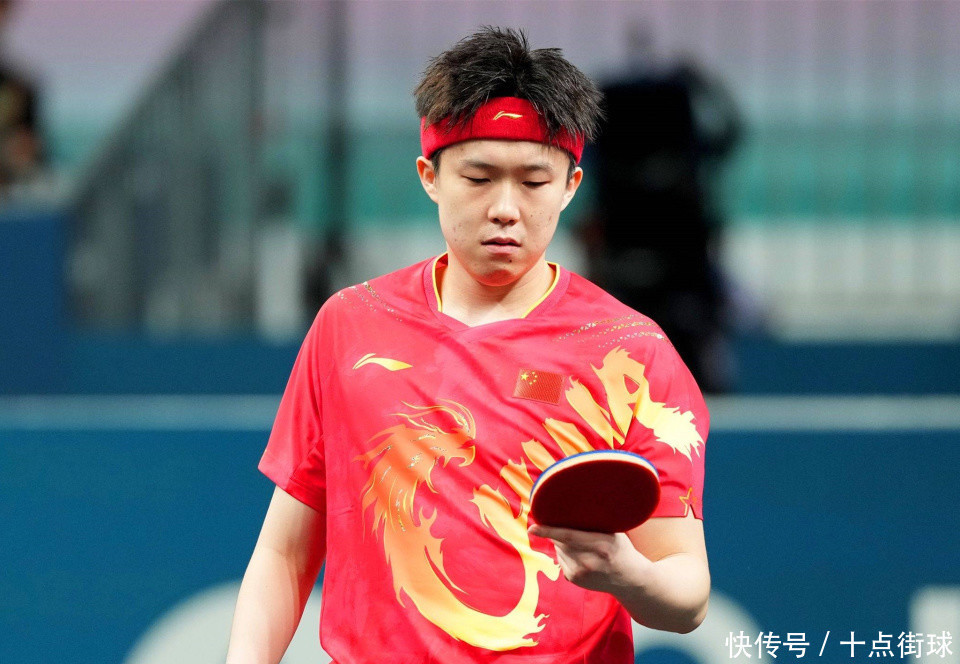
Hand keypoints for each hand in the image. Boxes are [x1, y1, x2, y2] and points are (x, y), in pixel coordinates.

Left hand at [528, 523, 651, 593]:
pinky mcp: (574, 580)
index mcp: (601, 545)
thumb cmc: (621, 549)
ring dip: (562, 543)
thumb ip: (595, 523)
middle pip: (561, 542)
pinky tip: (580, 554)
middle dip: (557, 532)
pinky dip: (565, 554)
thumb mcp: (615, 533)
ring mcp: (580, 573)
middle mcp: (589, 561)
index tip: (532, 527)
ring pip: (559, 550)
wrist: (630, 580)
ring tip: (580, 543)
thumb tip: (571, 506)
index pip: (569, 536)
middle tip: (565, 524)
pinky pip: (560, 560)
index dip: (548, 531)